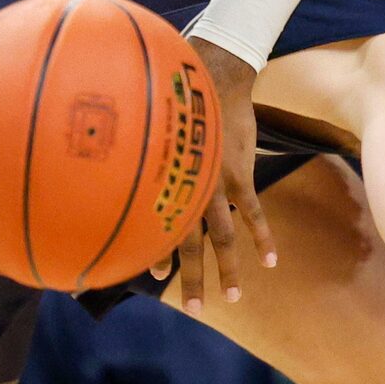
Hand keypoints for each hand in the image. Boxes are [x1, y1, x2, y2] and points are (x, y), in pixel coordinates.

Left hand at [158, 38, 274, 316]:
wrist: (212, 73)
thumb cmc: (176, 100)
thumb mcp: (151, 130)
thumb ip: (140, 154)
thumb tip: (113, 163)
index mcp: (163, 181)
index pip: (155, 226)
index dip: (153, 252)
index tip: (151, 277)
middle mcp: (186, 188)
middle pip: (188, 243)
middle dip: (190, 278)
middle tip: (194, 310)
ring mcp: (215, 183)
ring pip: (222, 237)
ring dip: (228, 269)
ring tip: (232, 298)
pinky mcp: (240, 173)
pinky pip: (253, 212)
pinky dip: (262, 237)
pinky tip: (271, 261)